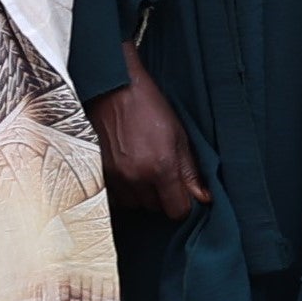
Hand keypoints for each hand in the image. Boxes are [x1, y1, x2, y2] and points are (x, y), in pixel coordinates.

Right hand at [94, 68, 208, 223]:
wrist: (112, 89)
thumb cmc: (149, 107)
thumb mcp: (179, 136)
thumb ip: (190, 171)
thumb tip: (203, 198)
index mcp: (160, 167)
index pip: (176, 210)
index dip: (182, 205)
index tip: (183, 194)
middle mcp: (136, 177)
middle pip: (155, 208)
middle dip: (162, 196)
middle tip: (162, 172)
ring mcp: (114, 176)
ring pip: (134, 204)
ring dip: (141, 194)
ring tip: (143, 168)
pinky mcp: (98, 172)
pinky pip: (115, 196)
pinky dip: (124, 189)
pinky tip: (128, 169)